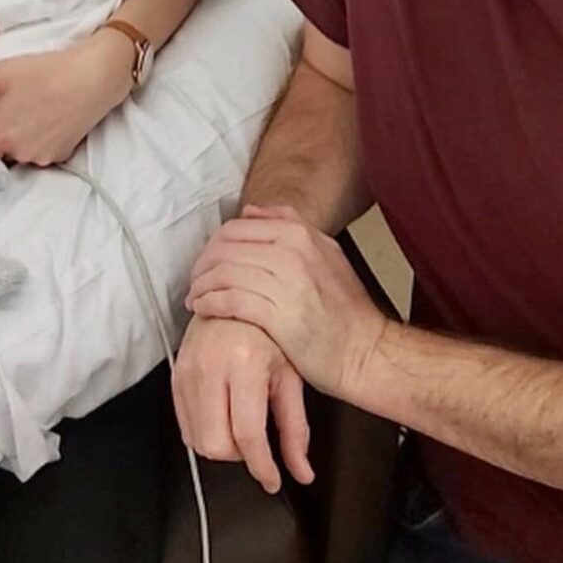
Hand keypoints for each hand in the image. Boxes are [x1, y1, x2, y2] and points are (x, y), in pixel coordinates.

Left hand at [0, 30, 130, 164]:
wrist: (92, 77)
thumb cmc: (46, 72)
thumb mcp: (0, 72)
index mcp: (0, 137)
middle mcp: (19, 153)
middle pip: (1, 154)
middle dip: (3, 137)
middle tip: (14, 109)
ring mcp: (43, 156)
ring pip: (23, 154)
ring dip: (24, 139)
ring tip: (35, 110)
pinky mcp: (63, 154)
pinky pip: (44, 152)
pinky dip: (43, 140)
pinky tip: (50, 117)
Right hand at [172, 315, 312, 492]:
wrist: (235, 298)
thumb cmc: (268, 333)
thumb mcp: (290, 377)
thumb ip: (296, 430)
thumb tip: (302, 472)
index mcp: (245, 363)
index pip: (247, 434)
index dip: (262, 467)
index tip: (272, 480)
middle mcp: (211, 366)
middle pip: (216, 444)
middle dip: (239, 456)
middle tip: (255, 445)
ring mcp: (188, 370)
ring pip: (196, 440)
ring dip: (221, 446)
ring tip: (239, 426)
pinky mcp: (175, 374)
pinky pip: (184, 424)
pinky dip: (204, 432)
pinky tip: (222, 418)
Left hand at [186, 204, 387, 401]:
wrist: (366, 351)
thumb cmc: (347, 310)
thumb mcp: (327, 253)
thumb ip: (289, 226)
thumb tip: (251, 211)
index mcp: (299, 234)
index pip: (235, 228)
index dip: (212, 246)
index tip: (206, 262)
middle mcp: (291, 252)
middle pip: (223, 248)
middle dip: (201, 266)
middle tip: (195, 281)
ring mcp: (284, 283)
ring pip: (222, 273)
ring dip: (200, 286)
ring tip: (196, 299)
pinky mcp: (277, 315)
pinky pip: (229, 300)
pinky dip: (209, 304)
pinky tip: (204, 310)